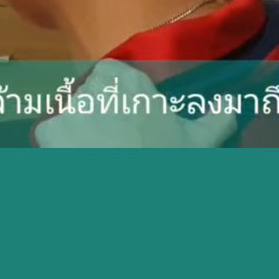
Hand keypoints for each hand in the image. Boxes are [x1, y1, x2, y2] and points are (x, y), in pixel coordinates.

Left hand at [34, 59, 235, 147]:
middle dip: (94, 116)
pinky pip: (48, 138)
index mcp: (127, 78)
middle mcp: (95, 84)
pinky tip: (76, 165)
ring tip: (94, 158)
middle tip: (111, 145)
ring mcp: (68, 107)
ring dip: (76, 134)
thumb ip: (216, 119)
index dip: (116, 98)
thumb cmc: (167, 166)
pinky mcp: (47, 132)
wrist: (131, 203)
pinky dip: (57, 151)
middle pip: (86, 95)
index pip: (111, 75)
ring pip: (67, 116)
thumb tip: (231, 105)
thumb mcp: (198, 143)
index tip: (127, 121)